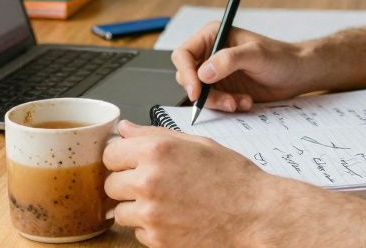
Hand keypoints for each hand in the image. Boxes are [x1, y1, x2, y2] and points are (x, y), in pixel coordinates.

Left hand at [103, 120, 280, 246]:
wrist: (255, 214)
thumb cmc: (232, 177)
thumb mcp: (197, 143)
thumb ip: (154, 134)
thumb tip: (124, 128)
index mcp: (157, 151)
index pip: (110, 153)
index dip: (122, 157)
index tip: (132, 162)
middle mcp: (149, 181)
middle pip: (110, 184)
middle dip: (127, 184)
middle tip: (153, 184)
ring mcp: (151, 213)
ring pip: (120, 212)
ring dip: (136, 208)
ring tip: (166, 202)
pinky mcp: (157, 239)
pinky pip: (137, 232)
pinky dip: (151, 228)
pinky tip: (174, 218)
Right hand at [171, 23, 312, 111]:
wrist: (297, 74)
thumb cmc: (280, 57)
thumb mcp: (256, 55)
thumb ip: (229, 60)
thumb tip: (203, 72)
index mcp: (213, 36)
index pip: (184, 54)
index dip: (186, 73)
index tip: (196, 91)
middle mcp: (210, 53)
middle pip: (187, 76)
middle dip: (204, 93)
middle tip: (226, 102)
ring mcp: (216, 73)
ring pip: (200, 93)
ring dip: (218, 102)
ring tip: (240, 102)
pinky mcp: (223, 89)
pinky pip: (213, 103)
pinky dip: (227, 106)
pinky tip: (245, 102)